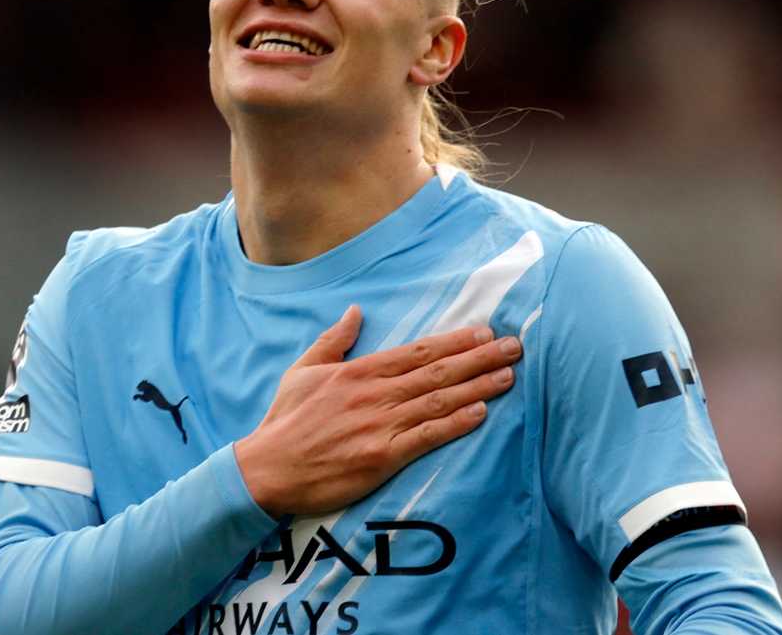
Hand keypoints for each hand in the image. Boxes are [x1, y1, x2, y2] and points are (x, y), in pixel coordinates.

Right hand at [234, 306, 521, 515]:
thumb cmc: (285, 421)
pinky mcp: (382, 457)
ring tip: (508, 376)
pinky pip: (427, 436)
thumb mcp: (304, 370)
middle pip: (437, 372)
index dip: (454, 342)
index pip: (417, 352)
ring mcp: (380, 425)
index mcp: (359, 372)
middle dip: (479, 358)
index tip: (484, 332)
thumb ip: (335, 340)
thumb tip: (356, 311)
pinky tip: (481, 412)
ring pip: (438, 400)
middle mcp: (374, 394)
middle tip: (514, 347)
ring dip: (477, 386)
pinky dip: (456, 423)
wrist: (267, 469)